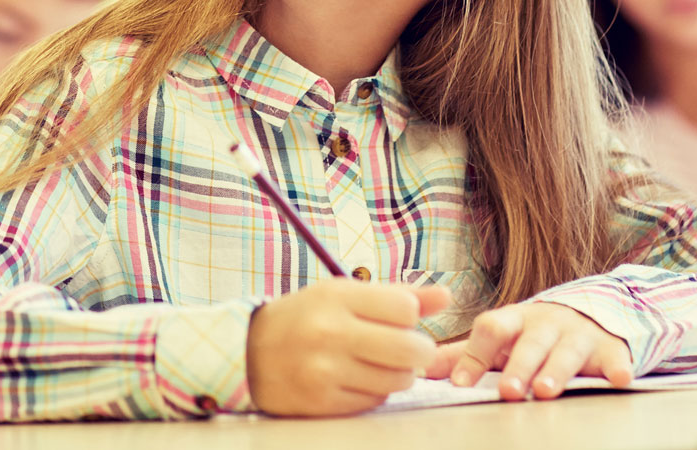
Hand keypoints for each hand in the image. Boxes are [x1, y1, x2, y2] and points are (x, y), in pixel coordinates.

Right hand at [246, 279, 448, 416]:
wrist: (248, 353)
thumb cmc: (304, 318)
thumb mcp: (341, 294)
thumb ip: (395, 296)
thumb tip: (448, 297)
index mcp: (335, 296)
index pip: (405, 307)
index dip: (409, 315)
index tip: (397, 317)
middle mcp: (331, 332)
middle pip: (411, 348)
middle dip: (418, 349)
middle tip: (407, 347)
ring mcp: (326, 370)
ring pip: (399, 379)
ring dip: (399, 373)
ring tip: (379, 362)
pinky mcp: (324, 402)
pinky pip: (376, 400)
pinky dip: (375, 391)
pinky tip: (357, 378)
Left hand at [427, 301, 632, 400]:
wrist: (590, 313)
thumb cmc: (533, 335)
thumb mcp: (501, 339)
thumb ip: (464, 355)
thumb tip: (420, 367)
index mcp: (514, 320)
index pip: (490, 329)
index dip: (473, 355)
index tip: (458, 384)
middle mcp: (545, 324)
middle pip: (528, 343)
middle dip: (517, 366)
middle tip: (508, 391)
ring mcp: (578, 335)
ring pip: (566, 352)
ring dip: (555, 371)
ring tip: (545, 392)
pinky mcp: (609, 348)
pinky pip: (614, 357)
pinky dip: (617, 367)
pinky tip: (619, 378)